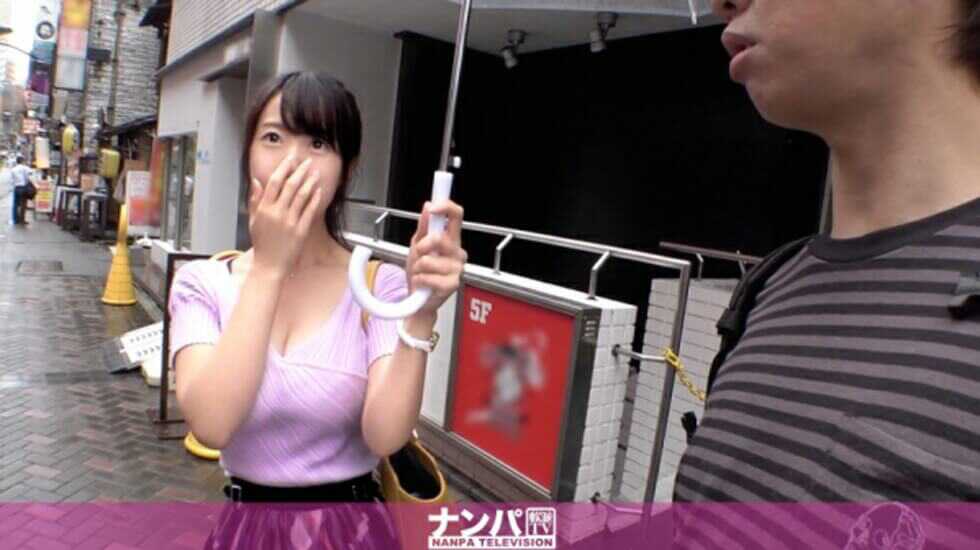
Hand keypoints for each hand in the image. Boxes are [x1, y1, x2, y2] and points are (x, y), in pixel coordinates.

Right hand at [248, 151, 321, 277]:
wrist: (269, 266)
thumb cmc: (262, 244)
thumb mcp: (253, 220)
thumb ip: (255, 200)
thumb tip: (257, 182)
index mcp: (264, 209)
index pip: (274, 182)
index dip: (283, 168)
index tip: (290, 160)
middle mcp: (277, 213)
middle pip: (290, 185)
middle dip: (299, 171)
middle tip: (306, 162)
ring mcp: (290, 221)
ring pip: (302, 196)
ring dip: (309, 182)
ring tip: (315, 172)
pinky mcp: (301, 230)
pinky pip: (309, 210)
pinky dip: (314, 198)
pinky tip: (318, 190)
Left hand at [405, 200, 466, 316]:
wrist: (418, 298)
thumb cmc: (420, 272)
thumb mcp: (417, 245)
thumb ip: (424, 226)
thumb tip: (428, 206)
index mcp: (451, 239)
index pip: (456, 216)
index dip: (445, 207)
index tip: (433, 207)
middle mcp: (457, 252)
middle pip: (439, 238)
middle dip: (422, 246)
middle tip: (419, 254)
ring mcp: (457, 269)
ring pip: (428, 260)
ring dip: (417, 268)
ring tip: (421, 273)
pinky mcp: (452, 284)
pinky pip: (427, 277)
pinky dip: (419, 280)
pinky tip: (423, 284)